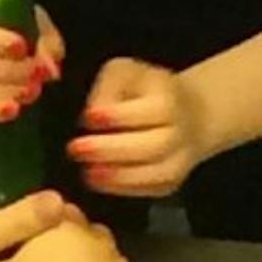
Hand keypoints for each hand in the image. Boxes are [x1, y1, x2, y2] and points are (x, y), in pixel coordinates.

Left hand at [70, 58, 212, 199]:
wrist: (186, 112)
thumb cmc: (142, 89)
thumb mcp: (124, 73)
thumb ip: (107, 89)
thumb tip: (91, 116)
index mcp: (170, 96)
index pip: (154, 109)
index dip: (120, 116)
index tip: (88, 118)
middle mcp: (182, 129)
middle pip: (156, 145)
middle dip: (113, 150)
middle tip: (76, 149)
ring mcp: (182, 158)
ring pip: (158, 174)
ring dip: (120, 176)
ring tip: (87, 171)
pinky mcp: (174, 181)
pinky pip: (153, 189)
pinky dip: (125, 189)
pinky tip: (98, 181)